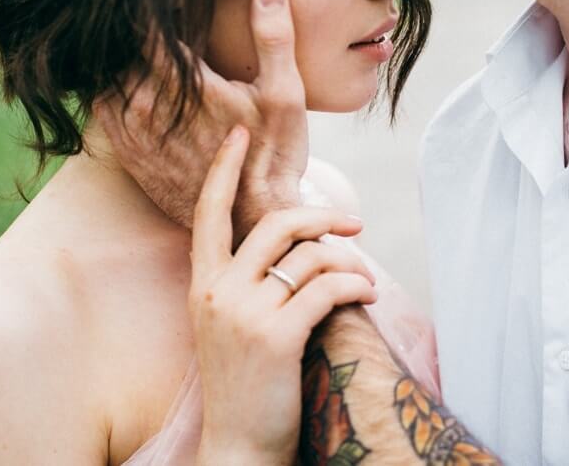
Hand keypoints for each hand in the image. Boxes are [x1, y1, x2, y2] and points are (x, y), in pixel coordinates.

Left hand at [95, 0, 307, 238]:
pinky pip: (102, 104)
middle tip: (147, 8)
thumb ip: (273, 37)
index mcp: (185, 82)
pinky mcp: (126, 150)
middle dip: (133, 28)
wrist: (250, 221)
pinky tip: (135, 78)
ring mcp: (131, 130)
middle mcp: (148, 104)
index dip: (152, 0)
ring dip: (123, 57)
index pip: (147, 25)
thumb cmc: (272, 154)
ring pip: (108, 73)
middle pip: (123, 46)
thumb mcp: (285, 95)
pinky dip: (113, 85)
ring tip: (143, 43)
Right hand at [190, 126, 377, 465]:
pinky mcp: (275, 336)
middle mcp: (218, 292)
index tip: (239, 135)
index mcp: (203, 285)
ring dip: (349, 261)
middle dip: (322, 215)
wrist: (239, 446)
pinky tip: (366, 297)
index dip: (223, 170)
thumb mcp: (231, 324)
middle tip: (354, 224)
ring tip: (365, 280)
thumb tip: (300, 244)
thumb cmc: (245, 384)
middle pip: (276, 223)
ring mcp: (244, 313)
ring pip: (310, 256)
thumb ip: (249, 282)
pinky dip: (355, 287)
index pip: (207, 213)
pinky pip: (328, 289)